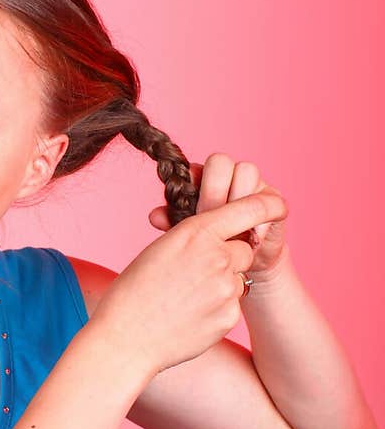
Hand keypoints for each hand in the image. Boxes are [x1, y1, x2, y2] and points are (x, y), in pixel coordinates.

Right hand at [93, 189, 289, 378]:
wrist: (125, 339)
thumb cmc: (133, 292)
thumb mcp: (161, 249)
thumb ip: (196, 238)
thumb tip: (222, 238)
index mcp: (196, 232)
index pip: (251, 208)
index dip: (269, 205)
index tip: (277, 206)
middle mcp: (217, 257)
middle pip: (244, 249)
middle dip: (228, 258)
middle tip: (196, 274)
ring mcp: (225, 289)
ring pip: (237, 280)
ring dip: (220, 286)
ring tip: (185, 299)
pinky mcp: (229, 317)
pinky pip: (232, 306)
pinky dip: (216, 310)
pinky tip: (189, 316)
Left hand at [148, 153, 288, 280]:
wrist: (239, 267)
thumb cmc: (210, 246)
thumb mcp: (189, 236)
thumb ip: (173, 222)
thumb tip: (154, 216)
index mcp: (204, 181)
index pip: (196, 167)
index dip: (192, 183)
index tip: (188, 206)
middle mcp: (229, 177)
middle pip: (220, 161)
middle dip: (213, 190)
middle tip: (208, 217)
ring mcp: (253, 185)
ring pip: (246, 170)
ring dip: (236, 199)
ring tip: (230, 230)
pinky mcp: (274, 201)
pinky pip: (269, 199)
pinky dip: (258, 220)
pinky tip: (250, 240)